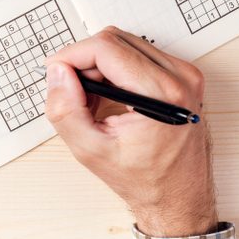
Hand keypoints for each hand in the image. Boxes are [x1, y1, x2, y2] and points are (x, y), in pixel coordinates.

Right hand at [45, 27, 216, 236]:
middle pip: (115, 40)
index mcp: (162, 93)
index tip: (54, 71)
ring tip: (89, 99)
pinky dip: (114, 69)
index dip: (71, 55)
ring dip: (98, 65)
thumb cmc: (144, 180)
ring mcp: (184, 75)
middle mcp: (180, 77)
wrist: (179, 197)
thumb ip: (65, 109)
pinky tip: (106, 96)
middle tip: (71, 91)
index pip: (106, 47)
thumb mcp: (90, 150)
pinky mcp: (182, 77)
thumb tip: (57, 73)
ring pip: (125, 44)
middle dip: (84, 60)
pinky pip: (138, 55)